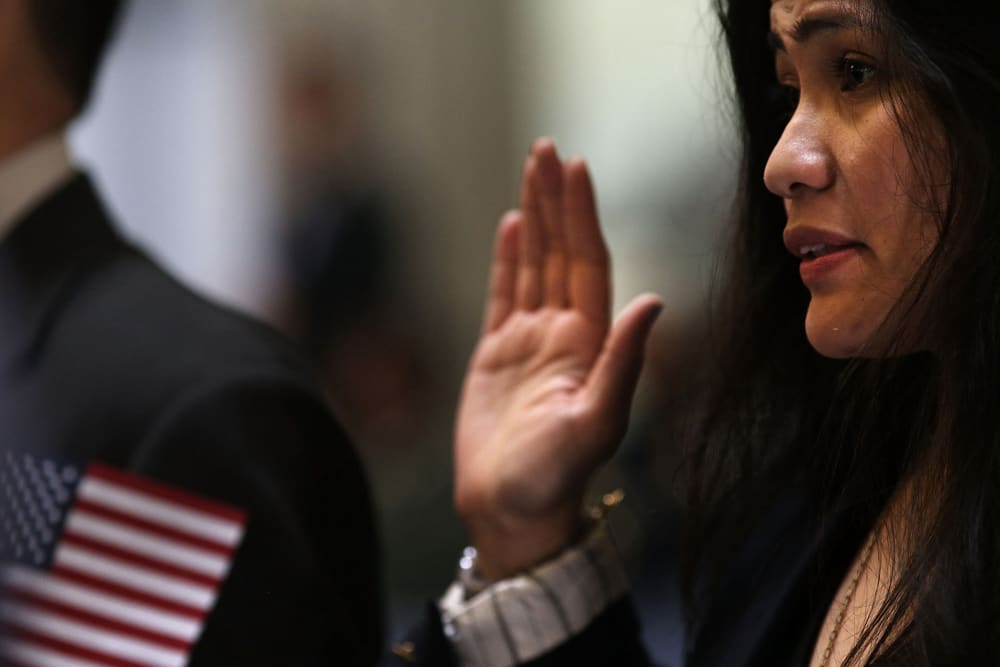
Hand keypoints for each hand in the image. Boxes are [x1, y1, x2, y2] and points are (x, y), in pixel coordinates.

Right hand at [454, 138, 662, 577]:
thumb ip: (623, 361)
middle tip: (548, 148)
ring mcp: (530, 342)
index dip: (581, 215)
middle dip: (556, 200)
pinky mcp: (496, 355)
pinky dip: (508, 259)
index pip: (587, 263)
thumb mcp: (595, 422)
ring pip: (534, 265)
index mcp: (589, 343)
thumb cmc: (553, 477)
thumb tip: (653, 300)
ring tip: (532, 171)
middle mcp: (564, 334)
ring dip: (535, 217)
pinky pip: (503, 294)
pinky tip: (512, 226)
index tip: (576, 167)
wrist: (510, 511)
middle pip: (561, 252)